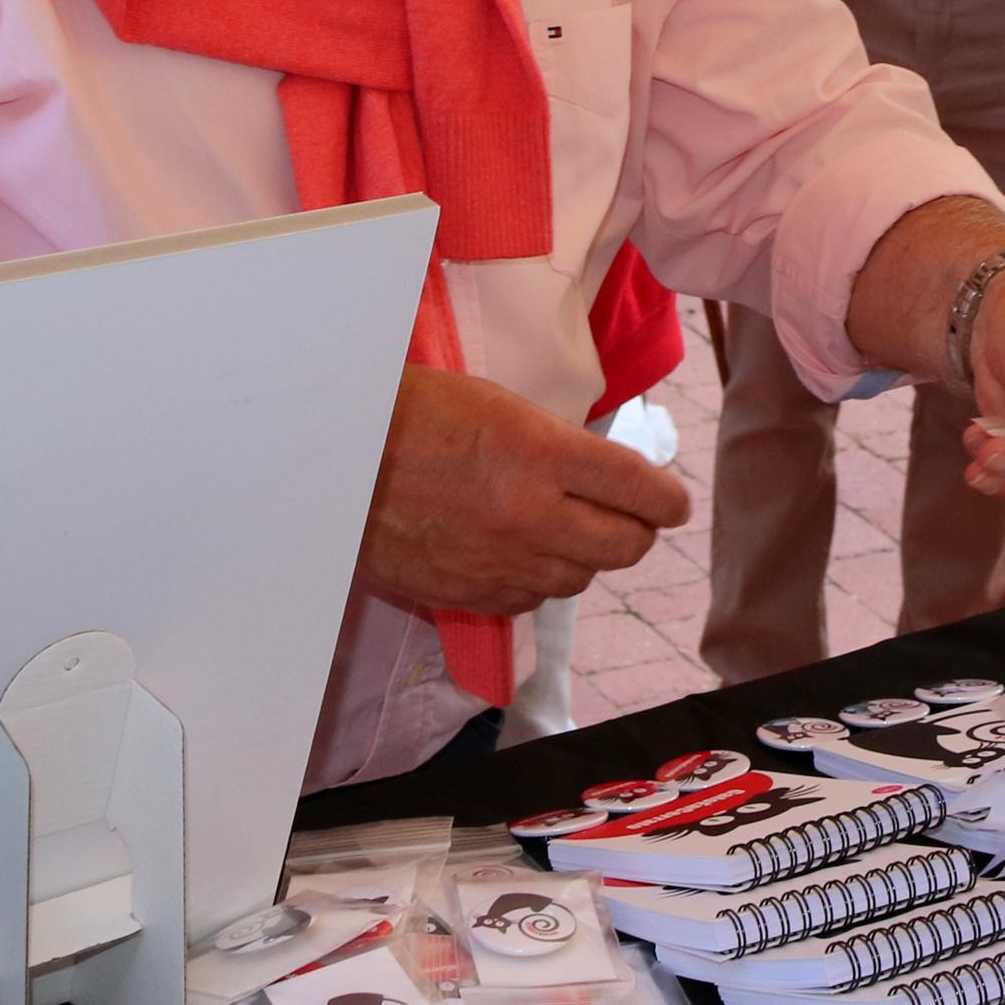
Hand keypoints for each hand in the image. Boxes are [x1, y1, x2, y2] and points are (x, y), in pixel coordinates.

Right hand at [356, 364, 692, 611]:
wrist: (333, 463)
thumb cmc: (416, 414)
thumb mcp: (501, 406)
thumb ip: (560, 445)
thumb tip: (609, 478)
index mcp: (542, 453)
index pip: (641, 490)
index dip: (668, 499)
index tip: (672, 501)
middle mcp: (529, 515)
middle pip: (625, 547)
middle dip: (638, 531)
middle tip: (631, 517)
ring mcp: (500, 562)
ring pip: (581, 579)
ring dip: (586, 556)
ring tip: (568, 529)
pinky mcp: (468, 594)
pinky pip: (531, 599)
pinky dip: (539, 579)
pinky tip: (523, 553)